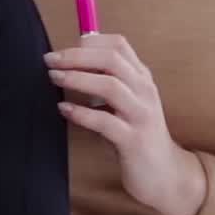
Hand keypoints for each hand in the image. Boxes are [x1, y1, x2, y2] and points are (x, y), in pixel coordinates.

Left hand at [45, 35, 206, 214]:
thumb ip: (107, 81)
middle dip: (77, 56)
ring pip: (111, 86)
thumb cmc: (136, 134)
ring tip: (54, 78)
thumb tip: (71, 61)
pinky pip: (105, 122)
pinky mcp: (133, 141)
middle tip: (50, 60)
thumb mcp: (126, 102)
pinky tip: (63, 110)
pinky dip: (81, 113)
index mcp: (141, 78)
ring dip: (78, 79)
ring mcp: (141, 115)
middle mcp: (144, 91)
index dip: (90, 41)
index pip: (119, 45)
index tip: (65, 47)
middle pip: (112, 60)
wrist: (164, 174)